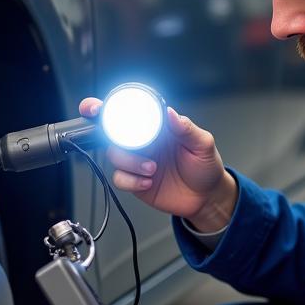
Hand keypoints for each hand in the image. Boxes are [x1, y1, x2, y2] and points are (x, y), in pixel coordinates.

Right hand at [79, 97, 237, 229]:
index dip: (109, 106)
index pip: (130, 111)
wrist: (206, 198)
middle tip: (122, 142)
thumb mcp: (203, 144)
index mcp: (157, 127)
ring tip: (152, 168)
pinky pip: (119, 178)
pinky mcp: (135, 181)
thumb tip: (171, 113)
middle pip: (112, 132)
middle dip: (105, 133)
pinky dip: (131, 180)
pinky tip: (148, 182)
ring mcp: (137, 161)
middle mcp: (143, 142)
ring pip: (114, 155)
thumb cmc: (205, 167)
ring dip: (130, 162)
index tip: (98, 108)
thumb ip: (187, 128)